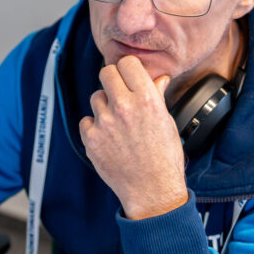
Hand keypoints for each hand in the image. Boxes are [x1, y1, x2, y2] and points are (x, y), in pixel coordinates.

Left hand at [79, 56, 187, 219]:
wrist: (152, 190)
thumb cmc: (164, 158)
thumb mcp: (167, 122)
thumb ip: (157, 97)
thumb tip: (158, 79)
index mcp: (147, 99)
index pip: (127, 63)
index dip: (128, 69)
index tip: (129, 77)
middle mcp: (124, 107)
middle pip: (106, 73)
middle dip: (112, 80)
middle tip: (118, 93)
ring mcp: (105, 123)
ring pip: (96, 97)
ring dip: (104, 105)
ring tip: (116, 122)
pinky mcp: (91, 139)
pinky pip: (86, 120)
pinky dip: (94, 127)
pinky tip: (108, 137)